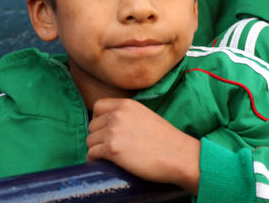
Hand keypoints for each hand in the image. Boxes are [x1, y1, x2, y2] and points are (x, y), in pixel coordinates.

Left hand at [86, 98, 200, 193]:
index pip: (98, 106)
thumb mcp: (145, 116)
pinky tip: (104, 163)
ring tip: (108, 157)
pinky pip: (91, 154)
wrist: (178, 155)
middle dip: (98, 137)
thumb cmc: (166, 140)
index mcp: (126, 105)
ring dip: (96, 149)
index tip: (104, 130)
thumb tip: (109, 125)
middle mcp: (118, 115)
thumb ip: (127, 116)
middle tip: (109, 147)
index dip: (99, 119)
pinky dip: (94, 160)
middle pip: (92, 125)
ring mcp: (114, 131)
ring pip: (90, 140)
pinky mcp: (112, 149)